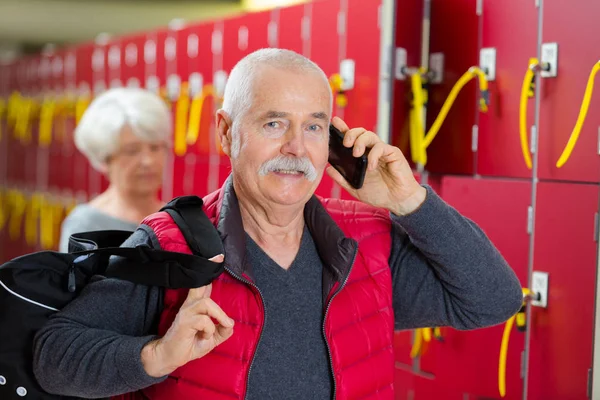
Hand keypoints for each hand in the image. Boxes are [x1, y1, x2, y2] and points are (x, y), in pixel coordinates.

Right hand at [141, 254, 233, 377]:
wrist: (169, 357)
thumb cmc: (189, 345)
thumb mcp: (211, 339)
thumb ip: (222, 330)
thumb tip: (231, 324)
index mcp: (195, 306)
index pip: (203, 285)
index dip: (209, 271)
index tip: (217, 256)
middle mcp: (190, 305)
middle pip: (201, 285)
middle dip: (209, 270)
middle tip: (218, 256)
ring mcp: (186, 312)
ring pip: (207, 304)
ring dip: (218, 316)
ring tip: (221, 327)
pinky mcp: (184, 322)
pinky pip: (203, 320)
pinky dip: (209, 330)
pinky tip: (204, 336)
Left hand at [326, 116, 426, 215]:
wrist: (397, 201)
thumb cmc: (379, 193)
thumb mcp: (355, 187)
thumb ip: (342, 178)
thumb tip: (328, 169)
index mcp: (362, 156)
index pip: (351, 139)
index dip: (343, 128)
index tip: (334, 123)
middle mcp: (371, 150)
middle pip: (360, 132)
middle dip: (351, 134)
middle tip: (345, 144)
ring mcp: (382, 151)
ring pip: (370, 135)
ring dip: (361, 142)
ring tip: (356, 154)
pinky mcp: (393, 154)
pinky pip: (381, 147)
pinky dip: (374, 155)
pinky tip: (371, 167)